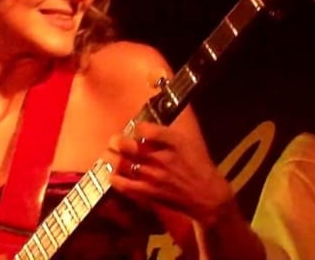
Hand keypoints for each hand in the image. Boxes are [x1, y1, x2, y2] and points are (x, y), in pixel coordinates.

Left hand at [102, 121, 232, 225]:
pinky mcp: (149, 192)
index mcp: (173, 143)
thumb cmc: (198, 166)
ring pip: (121, 164)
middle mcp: (161, 158)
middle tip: (115, 141)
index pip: (145, 129)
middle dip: (116, 141)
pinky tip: (112, 174)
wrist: (207, 196)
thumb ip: (166, 132)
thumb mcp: (187, 142)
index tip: (135, 130)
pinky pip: (124, 184)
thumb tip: (150, 118)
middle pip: (127, 145)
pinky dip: (114, 178)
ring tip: (108, 155)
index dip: (137, 128)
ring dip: (110, 158)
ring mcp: (153, 176)